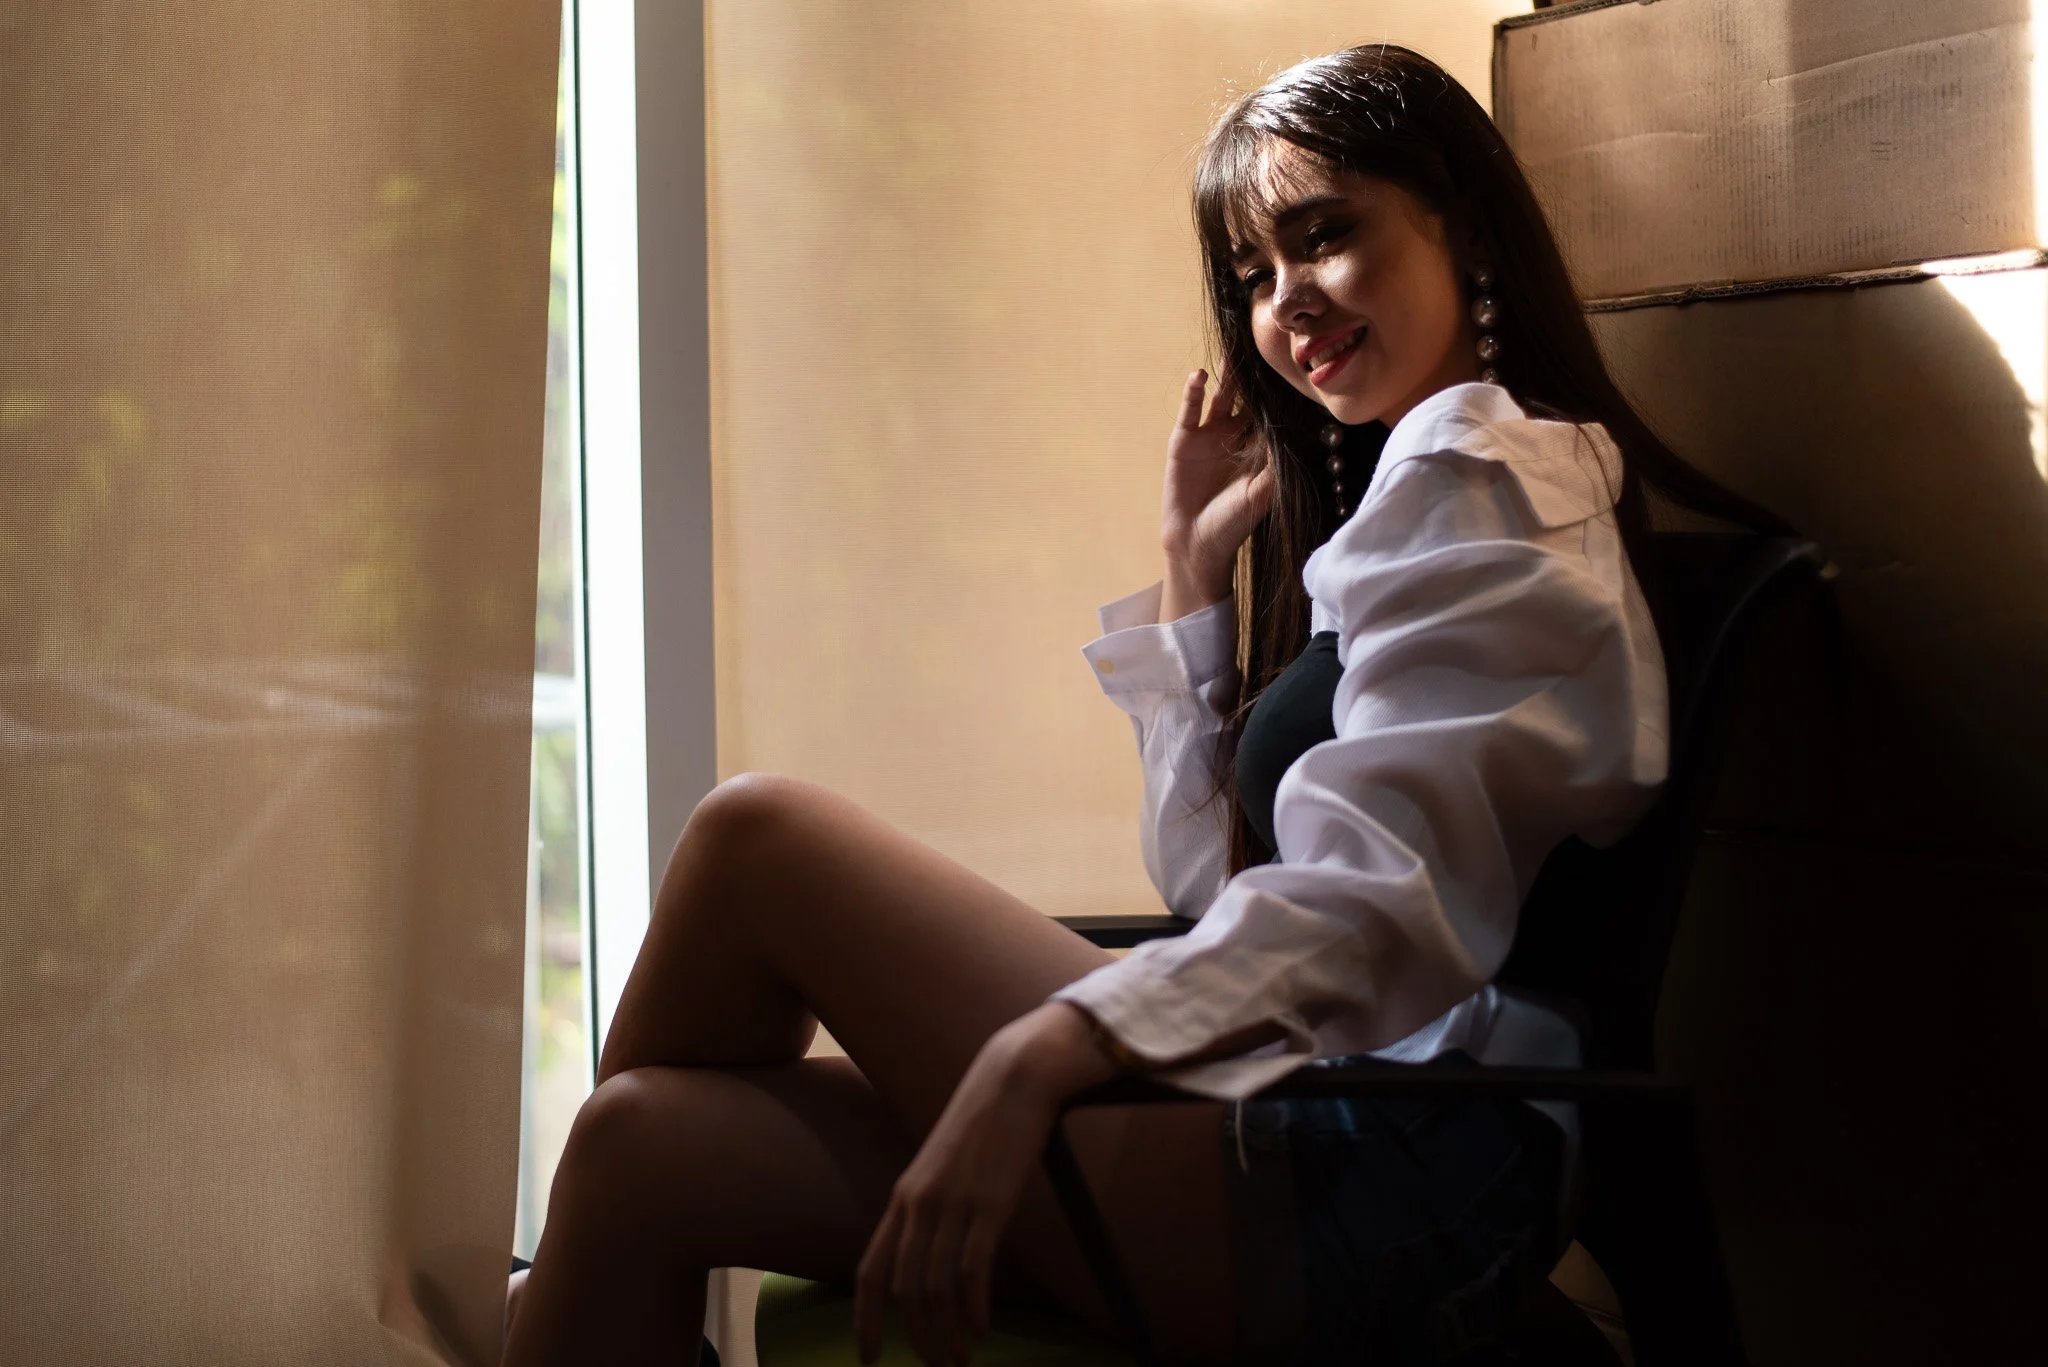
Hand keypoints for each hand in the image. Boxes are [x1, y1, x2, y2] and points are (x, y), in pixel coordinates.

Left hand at [855, 1004, 1117, 1366]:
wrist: (1014, 1077)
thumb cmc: (985, 1120)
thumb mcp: (943, 1164)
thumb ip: (933, 1204)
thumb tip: (932, 1250)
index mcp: (903, 1196)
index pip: (871, 1270)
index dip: (865, 1319)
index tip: (869, 1359)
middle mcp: (919, 1203)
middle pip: (905, 1290)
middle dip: (918, 1338)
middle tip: (939, 1366)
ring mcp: (954, 1203)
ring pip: (937, 1287)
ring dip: (949, 1332)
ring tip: (963, 1358)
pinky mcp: (990, 1203)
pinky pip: (972, 1269)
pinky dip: (975, 1307)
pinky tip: (984, 1327)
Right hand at [1159, 365, 1275, 618]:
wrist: (1196, 542)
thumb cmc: (1234, 523)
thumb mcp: (1263, 493)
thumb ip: (1277, 464)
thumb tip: (1295, 431)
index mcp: (1259, 450)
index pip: (1273, 414)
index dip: (1281, 394)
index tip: (1293, 368)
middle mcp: (1236, 437)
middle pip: (1249, 399)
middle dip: (1257, 377)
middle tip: (1266, 347)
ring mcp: (1210, 436)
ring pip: (1221, 397)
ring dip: (1228, 376)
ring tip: (1234, 350)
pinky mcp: (1185, 439)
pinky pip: (1191, 410)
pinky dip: (1194, 392)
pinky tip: (1200, 375)